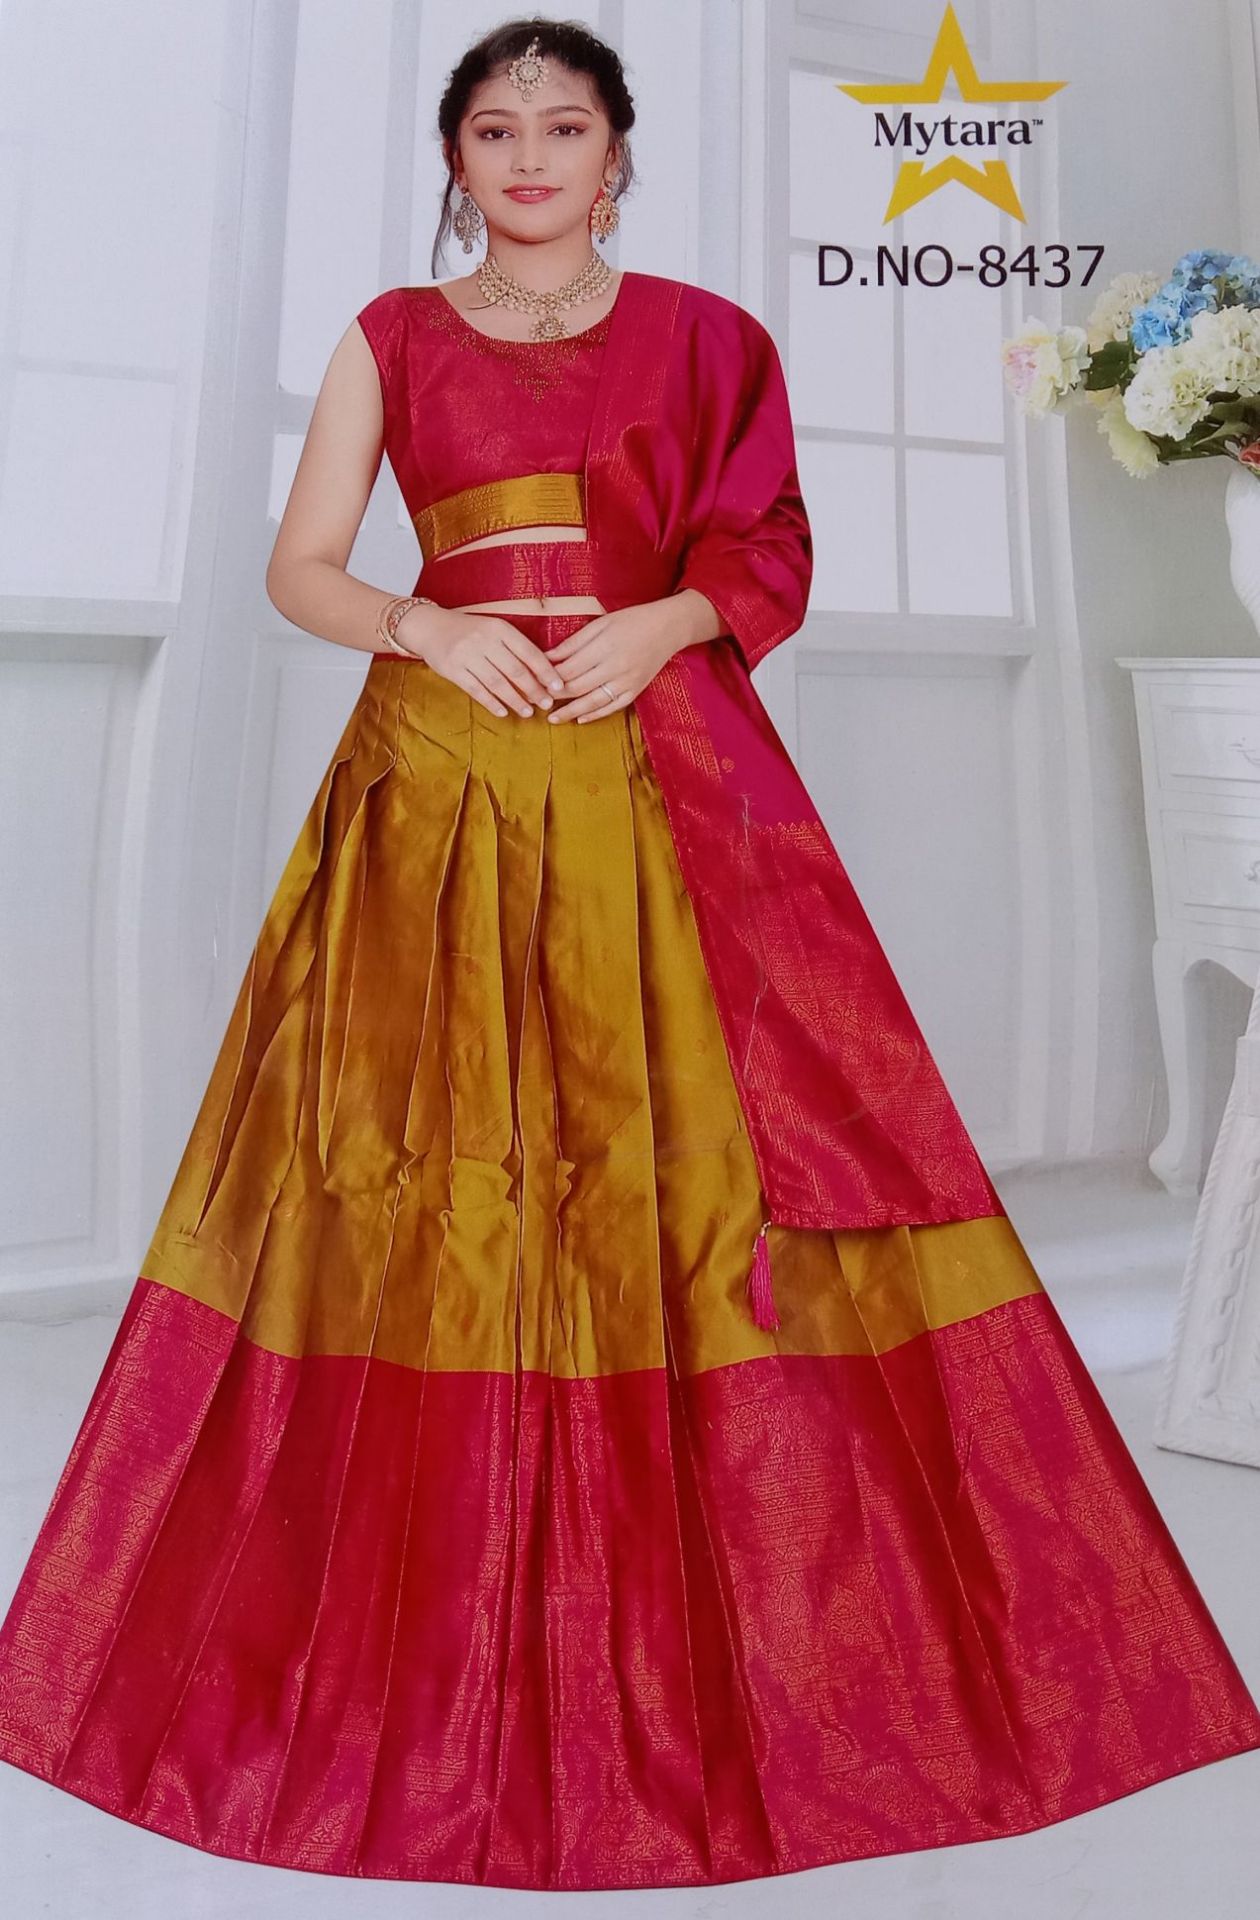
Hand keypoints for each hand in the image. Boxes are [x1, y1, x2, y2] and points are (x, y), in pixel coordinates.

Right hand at [396, 604, 566, 717]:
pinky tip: (503, 712)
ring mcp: (467, 654)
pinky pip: (476, 690)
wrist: (430, 627)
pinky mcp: (453, 669)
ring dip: (515, 700)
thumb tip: (543, 673)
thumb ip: (514, 648)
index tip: (559, 686)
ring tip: (529, 712)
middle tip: (547, 703)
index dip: (546, 671)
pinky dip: (491, 703)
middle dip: (534, 689)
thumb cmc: (469, 631)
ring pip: (497, 682)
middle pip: (515, 670)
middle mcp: (484, 640)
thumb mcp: (493, 630)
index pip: (528, 652)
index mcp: (499, 628)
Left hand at [542, 598, 694, 723]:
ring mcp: (627, 681)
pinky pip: (612, 707)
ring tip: (552, 718)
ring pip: (593, 701)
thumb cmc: (632, 621)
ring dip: (570, 712)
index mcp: (604, 646)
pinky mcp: (636, 690)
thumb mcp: (600, 624)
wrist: (668, 628)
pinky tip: (580, 719)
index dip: (549, 678)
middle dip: (554, 696)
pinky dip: (595, 715)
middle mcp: (615, 666)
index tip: (533, 683)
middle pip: (577, 686)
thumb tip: (547, 657)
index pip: (569, 668)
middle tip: (536, 701)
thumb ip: (573, 643)